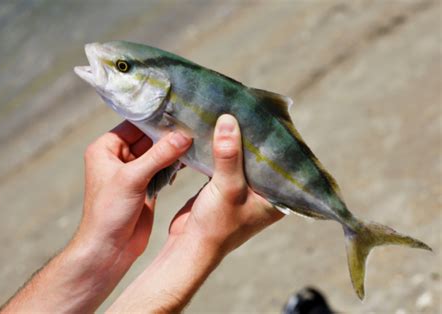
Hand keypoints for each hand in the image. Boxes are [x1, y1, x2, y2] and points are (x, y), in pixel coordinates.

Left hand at [76, 120, 191, 258]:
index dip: (156, 119)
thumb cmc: (109, 211)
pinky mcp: (146, 186)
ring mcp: (134, 172)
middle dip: (169, 135)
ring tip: (197, 140)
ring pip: (158, 154)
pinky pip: (163, 169)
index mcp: (106, 148)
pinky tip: (190, 160)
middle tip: (194, 125)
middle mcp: (119, 157)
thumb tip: (184, 135)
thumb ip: (158, 155)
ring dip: (174, 151)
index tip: (181, 111)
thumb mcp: (132, 178)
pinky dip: (175, 165)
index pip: (135, 124)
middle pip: (149, 138)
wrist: (109, 249)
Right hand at [169, 114, 283, 254]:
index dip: (275, 138)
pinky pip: (226, 162)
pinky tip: (215, 131)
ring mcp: (243, 189)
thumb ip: (229, 155)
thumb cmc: (216, 225)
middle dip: (252, 135)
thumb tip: (229, 119)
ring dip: (234, 141)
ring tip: (230, 113)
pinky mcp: (224, 186)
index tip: (268, 113)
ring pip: (242, 157)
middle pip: (260, 156)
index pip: (283, 160)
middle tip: (246, 106)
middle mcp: (264, 191)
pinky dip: (220, 149)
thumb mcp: (227, 188)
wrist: (189, 246)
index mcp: (277, 196)